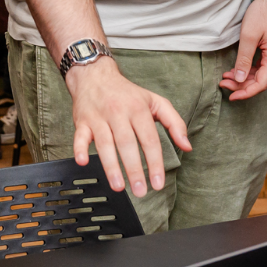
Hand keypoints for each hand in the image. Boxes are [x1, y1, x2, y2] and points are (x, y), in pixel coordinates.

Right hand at [67, 57, 190, 196]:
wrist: (94, 75)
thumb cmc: (126, 92)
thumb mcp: (155, 101)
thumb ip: (174, 122)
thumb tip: (186, 146)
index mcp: (138, 109)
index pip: (149, 139)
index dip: (154, 163)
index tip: (158, 183)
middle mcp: (118, 112)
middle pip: (127, 143)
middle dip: (133, 169)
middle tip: (140, 191)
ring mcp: (99, 117)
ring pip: (105, 143)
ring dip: (111, 166)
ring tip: (118, 186)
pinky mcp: (82, 121)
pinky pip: (80, 135)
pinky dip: (79, 148)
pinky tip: (82, 161)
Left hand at [221, 0, 266, 99]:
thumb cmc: (262, 14)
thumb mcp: (249, 36)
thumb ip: (244, 58)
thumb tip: (240, 78)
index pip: (261, 83)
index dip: (246, 92)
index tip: (231, 97)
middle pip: (260, 80)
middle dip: (241, 85)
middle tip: (222, 84)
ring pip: (259, 74)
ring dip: (242, 78)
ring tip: (224, 78)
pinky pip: (260, 66)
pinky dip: (246, 70)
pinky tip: (234, 70)